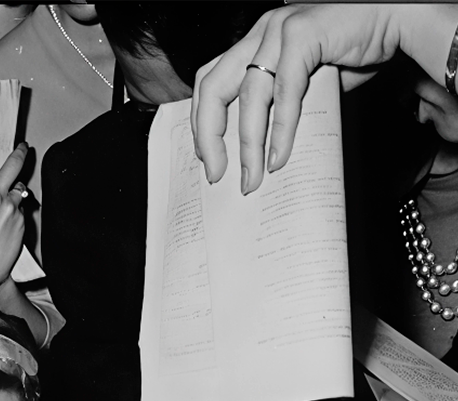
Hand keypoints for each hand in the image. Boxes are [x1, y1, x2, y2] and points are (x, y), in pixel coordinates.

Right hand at [0, 143, 28, 299]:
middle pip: (13, 163)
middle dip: (18, 152)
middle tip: (22, 147)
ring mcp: (11, 207)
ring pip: (19, 187)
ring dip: (14, 189)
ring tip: (5, 202)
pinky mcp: (21, 220)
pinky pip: (20, 208)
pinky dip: (14, 211)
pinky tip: (4, 224)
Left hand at [192, 3, 404, 191]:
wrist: (398, 21)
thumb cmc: (356, 51)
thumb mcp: (306, 85)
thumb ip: (280, 107)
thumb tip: (261, 153)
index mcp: (255, 42)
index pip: (211, 81)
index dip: (203, 123)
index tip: (207, 159)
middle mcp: (261, 31)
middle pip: (213, 87)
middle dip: (208, 137)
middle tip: (215, 175)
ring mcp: (280, 29)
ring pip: (248, 95)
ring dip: (247, 145)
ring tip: (251, 179)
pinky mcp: (303, 34)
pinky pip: (285, 92)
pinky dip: (281, 130)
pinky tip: (278, 158)